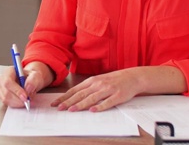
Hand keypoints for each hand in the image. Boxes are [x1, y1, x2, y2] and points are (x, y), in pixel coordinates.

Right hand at [0, 61, 52, 107]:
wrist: (29, 81)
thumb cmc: (31, 77)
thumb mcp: (36, 75)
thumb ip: (33, 80)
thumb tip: (27, 88)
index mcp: (9, 71)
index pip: (8, 82)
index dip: (16, 90)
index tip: (25, 96)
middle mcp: (2, 79)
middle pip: (6, 92)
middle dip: (18, 99)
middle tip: (28, 101)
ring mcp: (0, 87)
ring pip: (6, 99)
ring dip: (17, 103)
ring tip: (26, 100)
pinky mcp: (1, 95)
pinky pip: (7, 103)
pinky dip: (15, 104)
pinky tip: (21, 102)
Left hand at [51, 66, 185, 111]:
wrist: (133, 77)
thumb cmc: (114, 80)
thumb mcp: (99, 81)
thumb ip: (88, 88)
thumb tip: (74, 96)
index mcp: (92, 81)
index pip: (75, 90)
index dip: (65, 97)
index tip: (56, 103)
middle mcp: (98, 84)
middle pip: (81, 94)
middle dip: (69, 101)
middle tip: (59, 108)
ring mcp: (108, 90)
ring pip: (92, 98)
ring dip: (81, 105)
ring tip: (72, 110)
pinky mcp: (117, 96)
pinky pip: (108, 102)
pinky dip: (100, 106)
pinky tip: (93, 110)